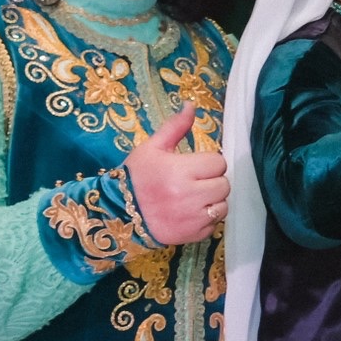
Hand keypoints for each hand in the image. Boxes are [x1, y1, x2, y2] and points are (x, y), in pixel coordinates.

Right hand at [125, 107, 228, 244]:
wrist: (116, 214)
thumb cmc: (135, 178)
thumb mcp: (151, 148)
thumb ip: (175, 127)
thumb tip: (191, 105)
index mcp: (180, 170)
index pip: (218, 162)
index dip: (208, 163)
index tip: (193, 167)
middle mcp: (189, 195)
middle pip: (224, 184)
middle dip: (211, 181)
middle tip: (193, 182)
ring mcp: (191, 218)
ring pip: (223, 205)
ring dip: (212, 200)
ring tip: (192, 198)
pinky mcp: (192, 235)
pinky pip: (214, 225)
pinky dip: (206, 219)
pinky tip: (189, 213)